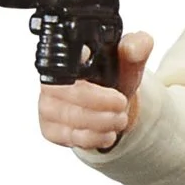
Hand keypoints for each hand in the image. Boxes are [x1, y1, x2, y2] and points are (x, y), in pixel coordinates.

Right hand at [38, 31, 153, 149]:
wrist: (114, 107)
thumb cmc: (115, 80)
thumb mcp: (130, 62)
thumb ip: (137, 47)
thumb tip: (134, 47)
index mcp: (67, 59)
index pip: (65, 64)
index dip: (89, 81)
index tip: (116, 94)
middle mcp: (51, 82)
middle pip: (67, 94)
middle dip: (100, 104)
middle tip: (121, 105)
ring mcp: (47, 107)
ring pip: (70, 118)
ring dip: (102, 122)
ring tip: (119, 119)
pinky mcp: (51, 130)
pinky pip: (69, 137)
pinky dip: (94, 138)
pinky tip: (107, 133)